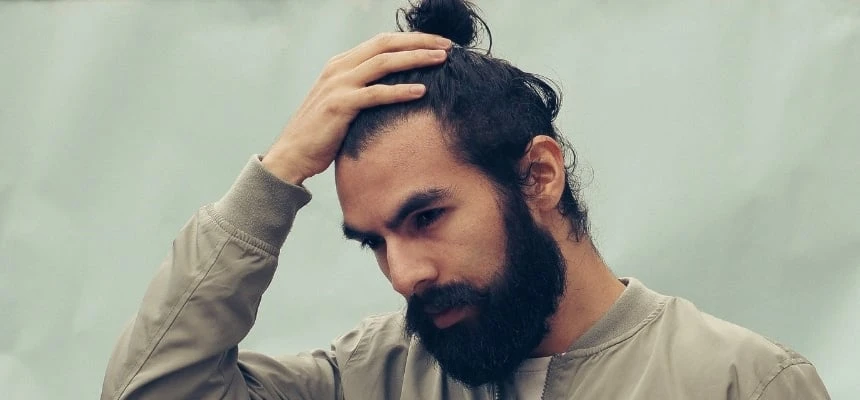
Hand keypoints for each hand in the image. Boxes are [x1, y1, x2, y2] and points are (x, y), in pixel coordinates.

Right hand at [262, 32, 451, 184]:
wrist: (292, 155)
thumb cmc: (322, 134)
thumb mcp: (343, 103)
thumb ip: (363, 90)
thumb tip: (396, 90)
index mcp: (341, 64)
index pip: (382, 42)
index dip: (412, 40)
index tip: (438, 44)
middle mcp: (339, 68)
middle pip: (385, 44)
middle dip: (419, 42)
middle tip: (447, 46)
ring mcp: (338, 85)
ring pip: (383, 62)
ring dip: (415, 59)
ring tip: (441, 60)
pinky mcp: (339, 105)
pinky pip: (375, 94)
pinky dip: (399, 91)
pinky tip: (421, 91)